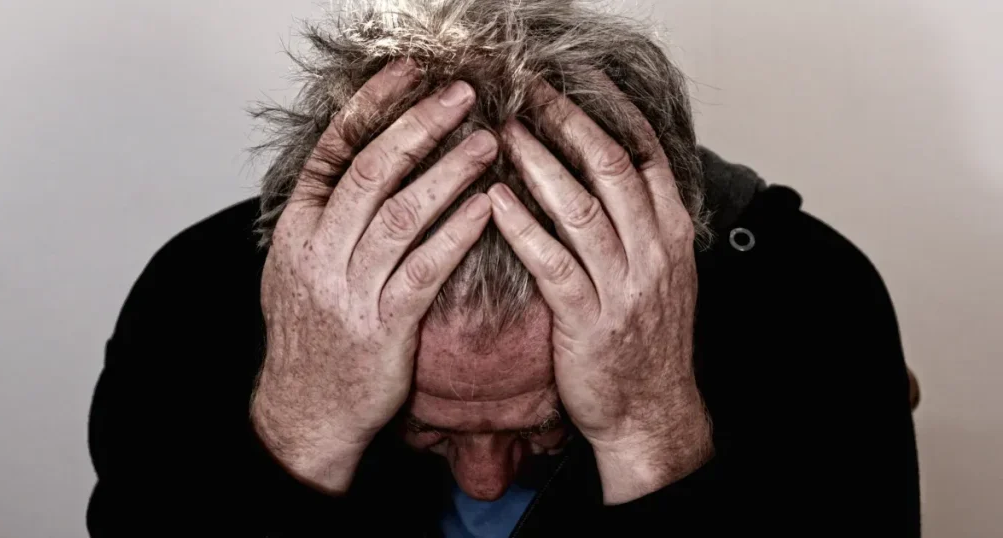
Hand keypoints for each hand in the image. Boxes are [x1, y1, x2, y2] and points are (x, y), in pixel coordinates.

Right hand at [251, 61, 497, 493]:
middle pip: (371, 172)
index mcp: (297, 230)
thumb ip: (324, 215)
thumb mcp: (297, 267)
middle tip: (463, 95)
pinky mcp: (384, 326)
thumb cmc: (313, 334)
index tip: (409, 72)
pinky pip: (426, 269)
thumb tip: (356, 159)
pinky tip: (488, 207)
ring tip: (488, 142)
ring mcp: (350, 289)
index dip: (372, 106)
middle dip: (419, 126)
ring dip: (448, 172)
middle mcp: (318, 252)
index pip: (332, 151)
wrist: (307, 409)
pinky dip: (457, 234)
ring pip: (402, 215)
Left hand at [488, 82, 712, 503]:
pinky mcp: (587, 320)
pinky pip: (553, 263)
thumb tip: (609, 170)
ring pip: (582, 209)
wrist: (650, 410)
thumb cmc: (644, 339)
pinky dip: (523, 227)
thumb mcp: (662, 274)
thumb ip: (642, 222)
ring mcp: (623, 286)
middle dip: (571, 123)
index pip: (647, 157)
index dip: (613, 113)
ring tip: (506, 131)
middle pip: (612, 169)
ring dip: (541, 164)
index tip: (580, 80)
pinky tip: (494, 199)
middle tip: (532, 90)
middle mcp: (653, 253)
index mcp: (672, 236)